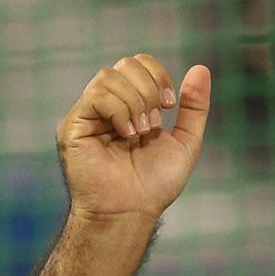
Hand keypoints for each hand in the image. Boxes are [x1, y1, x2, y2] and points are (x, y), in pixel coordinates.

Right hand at [55, 52, 211, 221]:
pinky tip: (126, 134)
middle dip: (149, 89)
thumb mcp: (186, 143)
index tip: (170, 106)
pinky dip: (119, 110)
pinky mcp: (73, 125)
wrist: (132, 212)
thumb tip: (201, 68)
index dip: (157, 75)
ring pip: (110, 76)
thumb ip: (194, 108)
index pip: (138, 64)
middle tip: (154, 124)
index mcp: (130, 105)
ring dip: (135, 103)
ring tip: (140, 133)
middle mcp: (107, 106)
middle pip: (126, 64)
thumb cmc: (154, 185)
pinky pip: (97, 95)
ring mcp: (88, 114)